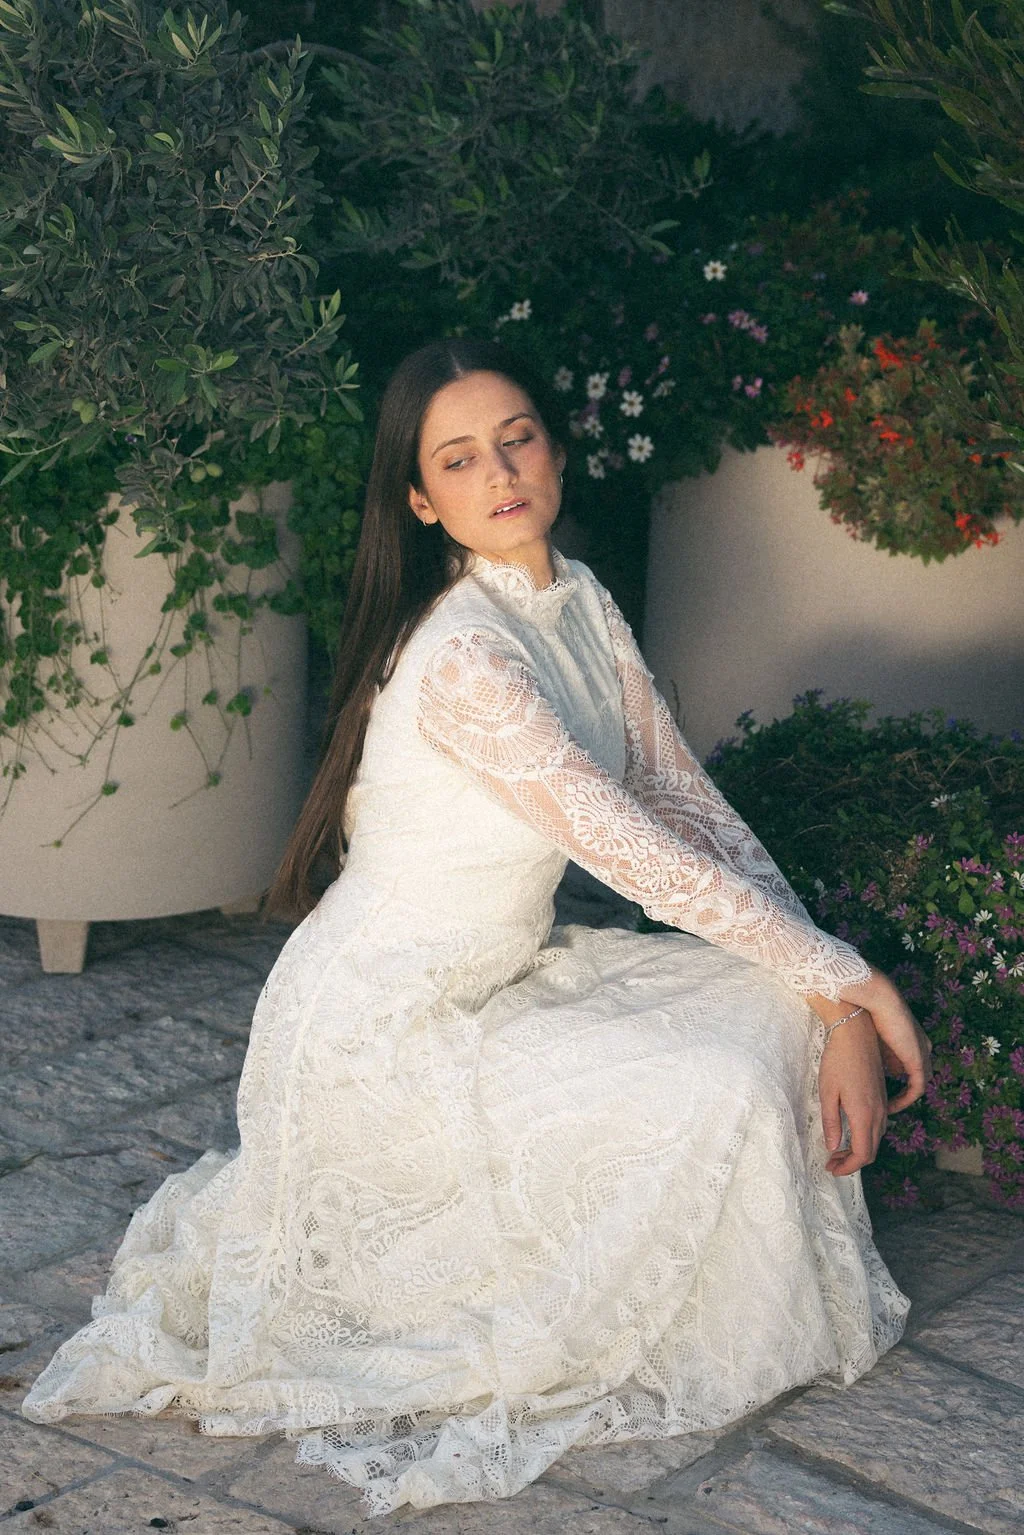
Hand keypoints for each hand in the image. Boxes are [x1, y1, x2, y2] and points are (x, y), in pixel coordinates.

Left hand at [812, 1003, 889, 1174]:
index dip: (848, 1168)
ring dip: (860, 1149)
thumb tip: (833, 1147)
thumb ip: (832, 1122)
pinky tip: (851, 1130)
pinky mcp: (882, 1095)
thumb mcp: (827, 1093)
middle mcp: (879, 1112)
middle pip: (872, 1150)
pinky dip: (867, 1136)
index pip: (863, 1155)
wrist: (856, 1034)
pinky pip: (880, 1124)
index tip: (831, 1169)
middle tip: (832, 1163)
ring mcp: (883, 1104)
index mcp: (865, 1114)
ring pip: (877, 1138)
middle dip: (853, 1162)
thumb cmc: (837, 1061)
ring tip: (838, 1150)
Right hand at [836, 968, 932, 1111]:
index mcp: (913, 1042)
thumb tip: (874, 1066)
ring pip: (916, 1086)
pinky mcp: (919, 1061)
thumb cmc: (870, 1013)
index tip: (878, 1093)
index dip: (894, 1082)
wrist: (879, 1001)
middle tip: (880, 1106)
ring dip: (901, 1099)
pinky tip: (889, 1105)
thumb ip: (878, 1051)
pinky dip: (904, 1099)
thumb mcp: (874, 1036)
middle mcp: (923, 1050)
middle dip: (898, 1094)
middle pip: (914, 1079)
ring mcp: (923, 1056)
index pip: (907, 1068)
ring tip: (883, 1109)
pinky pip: (917, 1089)